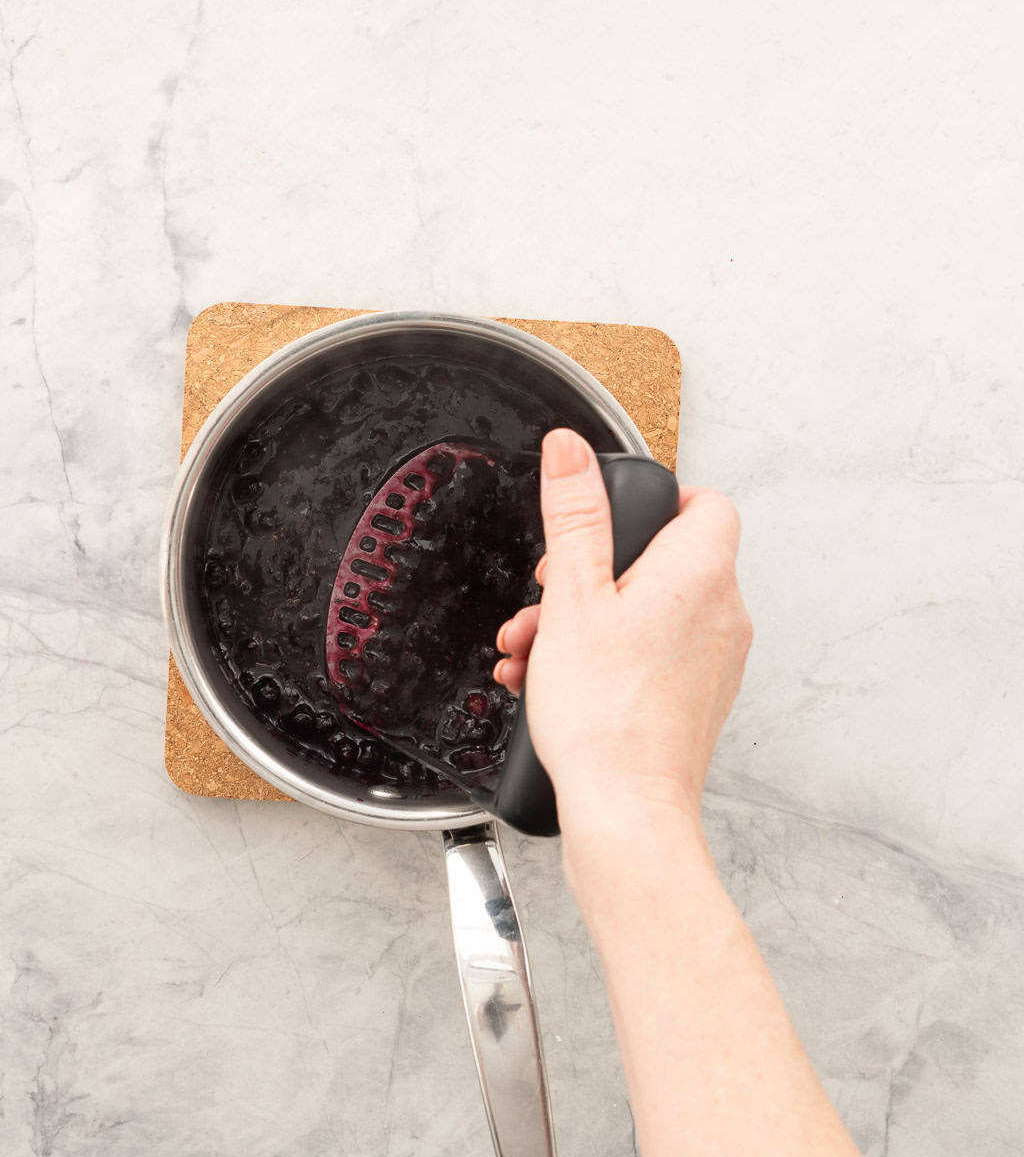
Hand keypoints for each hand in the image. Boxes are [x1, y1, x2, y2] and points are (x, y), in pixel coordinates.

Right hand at [493, 429, 751, 829]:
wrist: (625, 809)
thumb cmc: (604, 715)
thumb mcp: (572, 598)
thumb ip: (574, 516)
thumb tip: (572, 450)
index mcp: (700, 575)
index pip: (706, 502)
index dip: (655, 501)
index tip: (608, 519)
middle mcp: (722, 613)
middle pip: (664, 558)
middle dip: (593, 571)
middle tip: (551, 594)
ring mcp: (714, 659)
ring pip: (650, 609)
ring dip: (587, 617)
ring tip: (538, 646)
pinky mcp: (696, 696)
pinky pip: (653, 651)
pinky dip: (606, 652)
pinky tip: (554, 677)